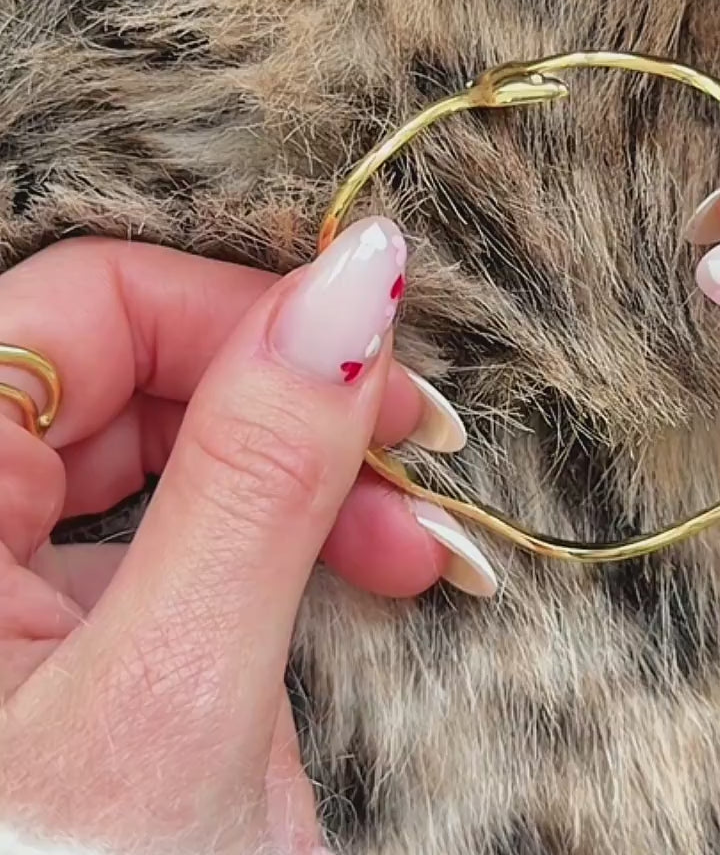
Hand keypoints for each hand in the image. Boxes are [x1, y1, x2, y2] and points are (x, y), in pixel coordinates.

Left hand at [0, 218, 494, 854]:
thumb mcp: (175, 701)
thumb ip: (261, 474)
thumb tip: (360, 274)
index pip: (92, 307)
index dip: (248, 314)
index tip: (384, 357)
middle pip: (147, 368)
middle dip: (302, 401)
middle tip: (420, 452)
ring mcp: (20, 577)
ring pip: (185, 440)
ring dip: (321, 471)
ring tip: (422, 542)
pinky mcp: (89, 625)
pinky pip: (201, 520)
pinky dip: (301, 533)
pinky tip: (384, 566)